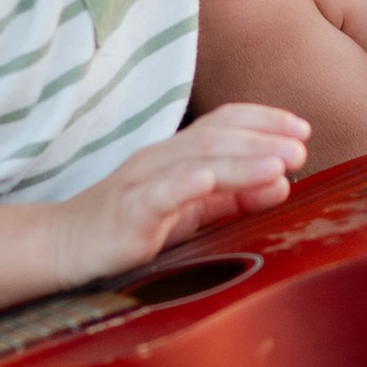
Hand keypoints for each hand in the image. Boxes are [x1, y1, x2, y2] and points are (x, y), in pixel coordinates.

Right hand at [57, 104, 309, 284]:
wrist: (65, 246)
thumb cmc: (131, 224)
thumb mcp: (190, 210)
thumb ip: (233, 197)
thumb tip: (282, 182)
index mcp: (176, 153)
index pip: (224, 122)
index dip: (264, 120)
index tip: (302, 128)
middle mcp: (160, 158)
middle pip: (216, 138)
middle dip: (263, 140)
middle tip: (301, 147)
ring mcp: (141, 181)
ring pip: (196, 162)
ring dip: (240, 161)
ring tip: (279, 164)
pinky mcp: (126, 212)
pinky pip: (156, 194)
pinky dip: (183, 184)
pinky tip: (207, 181)